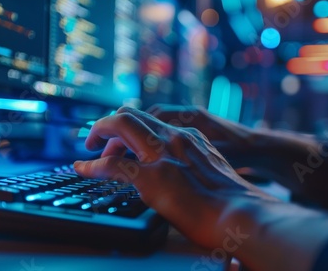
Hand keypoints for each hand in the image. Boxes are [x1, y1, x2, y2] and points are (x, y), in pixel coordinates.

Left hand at [73, 107, 327, 270]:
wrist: (243, 214)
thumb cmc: (233, 199)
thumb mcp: (212, 168)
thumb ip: (193, 161)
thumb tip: (180, 171)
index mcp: (189, 135)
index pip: (151, 118)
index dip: (131, 126)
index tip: (122, 140)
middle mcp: (175, 137)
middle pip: (132, 113)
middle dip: (109, 123)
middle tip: (96, 140)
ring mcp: (163, 154)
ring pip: (121, 125)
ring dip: (100, 134)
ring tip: (90, 151)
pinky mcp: (152, 177)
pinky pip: (112, 165)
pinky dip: (93, 165)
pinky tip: (83, 168)